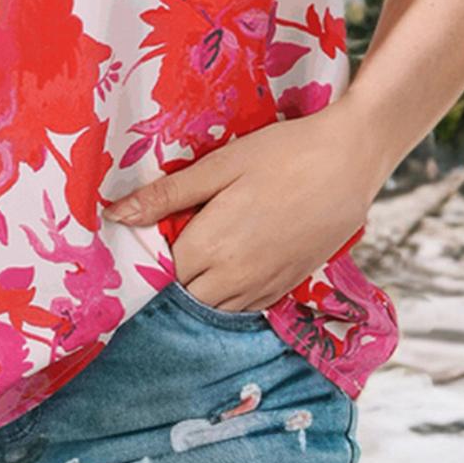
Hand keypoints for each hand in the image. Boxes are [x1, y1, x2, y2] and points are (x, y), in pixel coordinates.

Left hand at [101, 112, 383, 311]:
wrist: (351, 160)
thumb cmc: (284, 153)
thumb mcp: (221, 165)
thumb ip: (167, 195)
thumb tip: (113, 214)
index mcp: (211, 246)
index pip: (161, 273)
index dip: (150, 256)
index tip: (149, 235)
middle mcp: (235, 277)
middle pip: (185, 296)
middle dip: (173, 276)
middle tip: (175, 240)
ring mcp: (265, 286)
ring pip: (215, 309)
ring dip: (201, 289)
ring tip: (203, 252)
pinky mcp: (288, 286)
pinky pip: (247, 308)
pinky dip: (231, 295)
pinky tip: (232, 265)